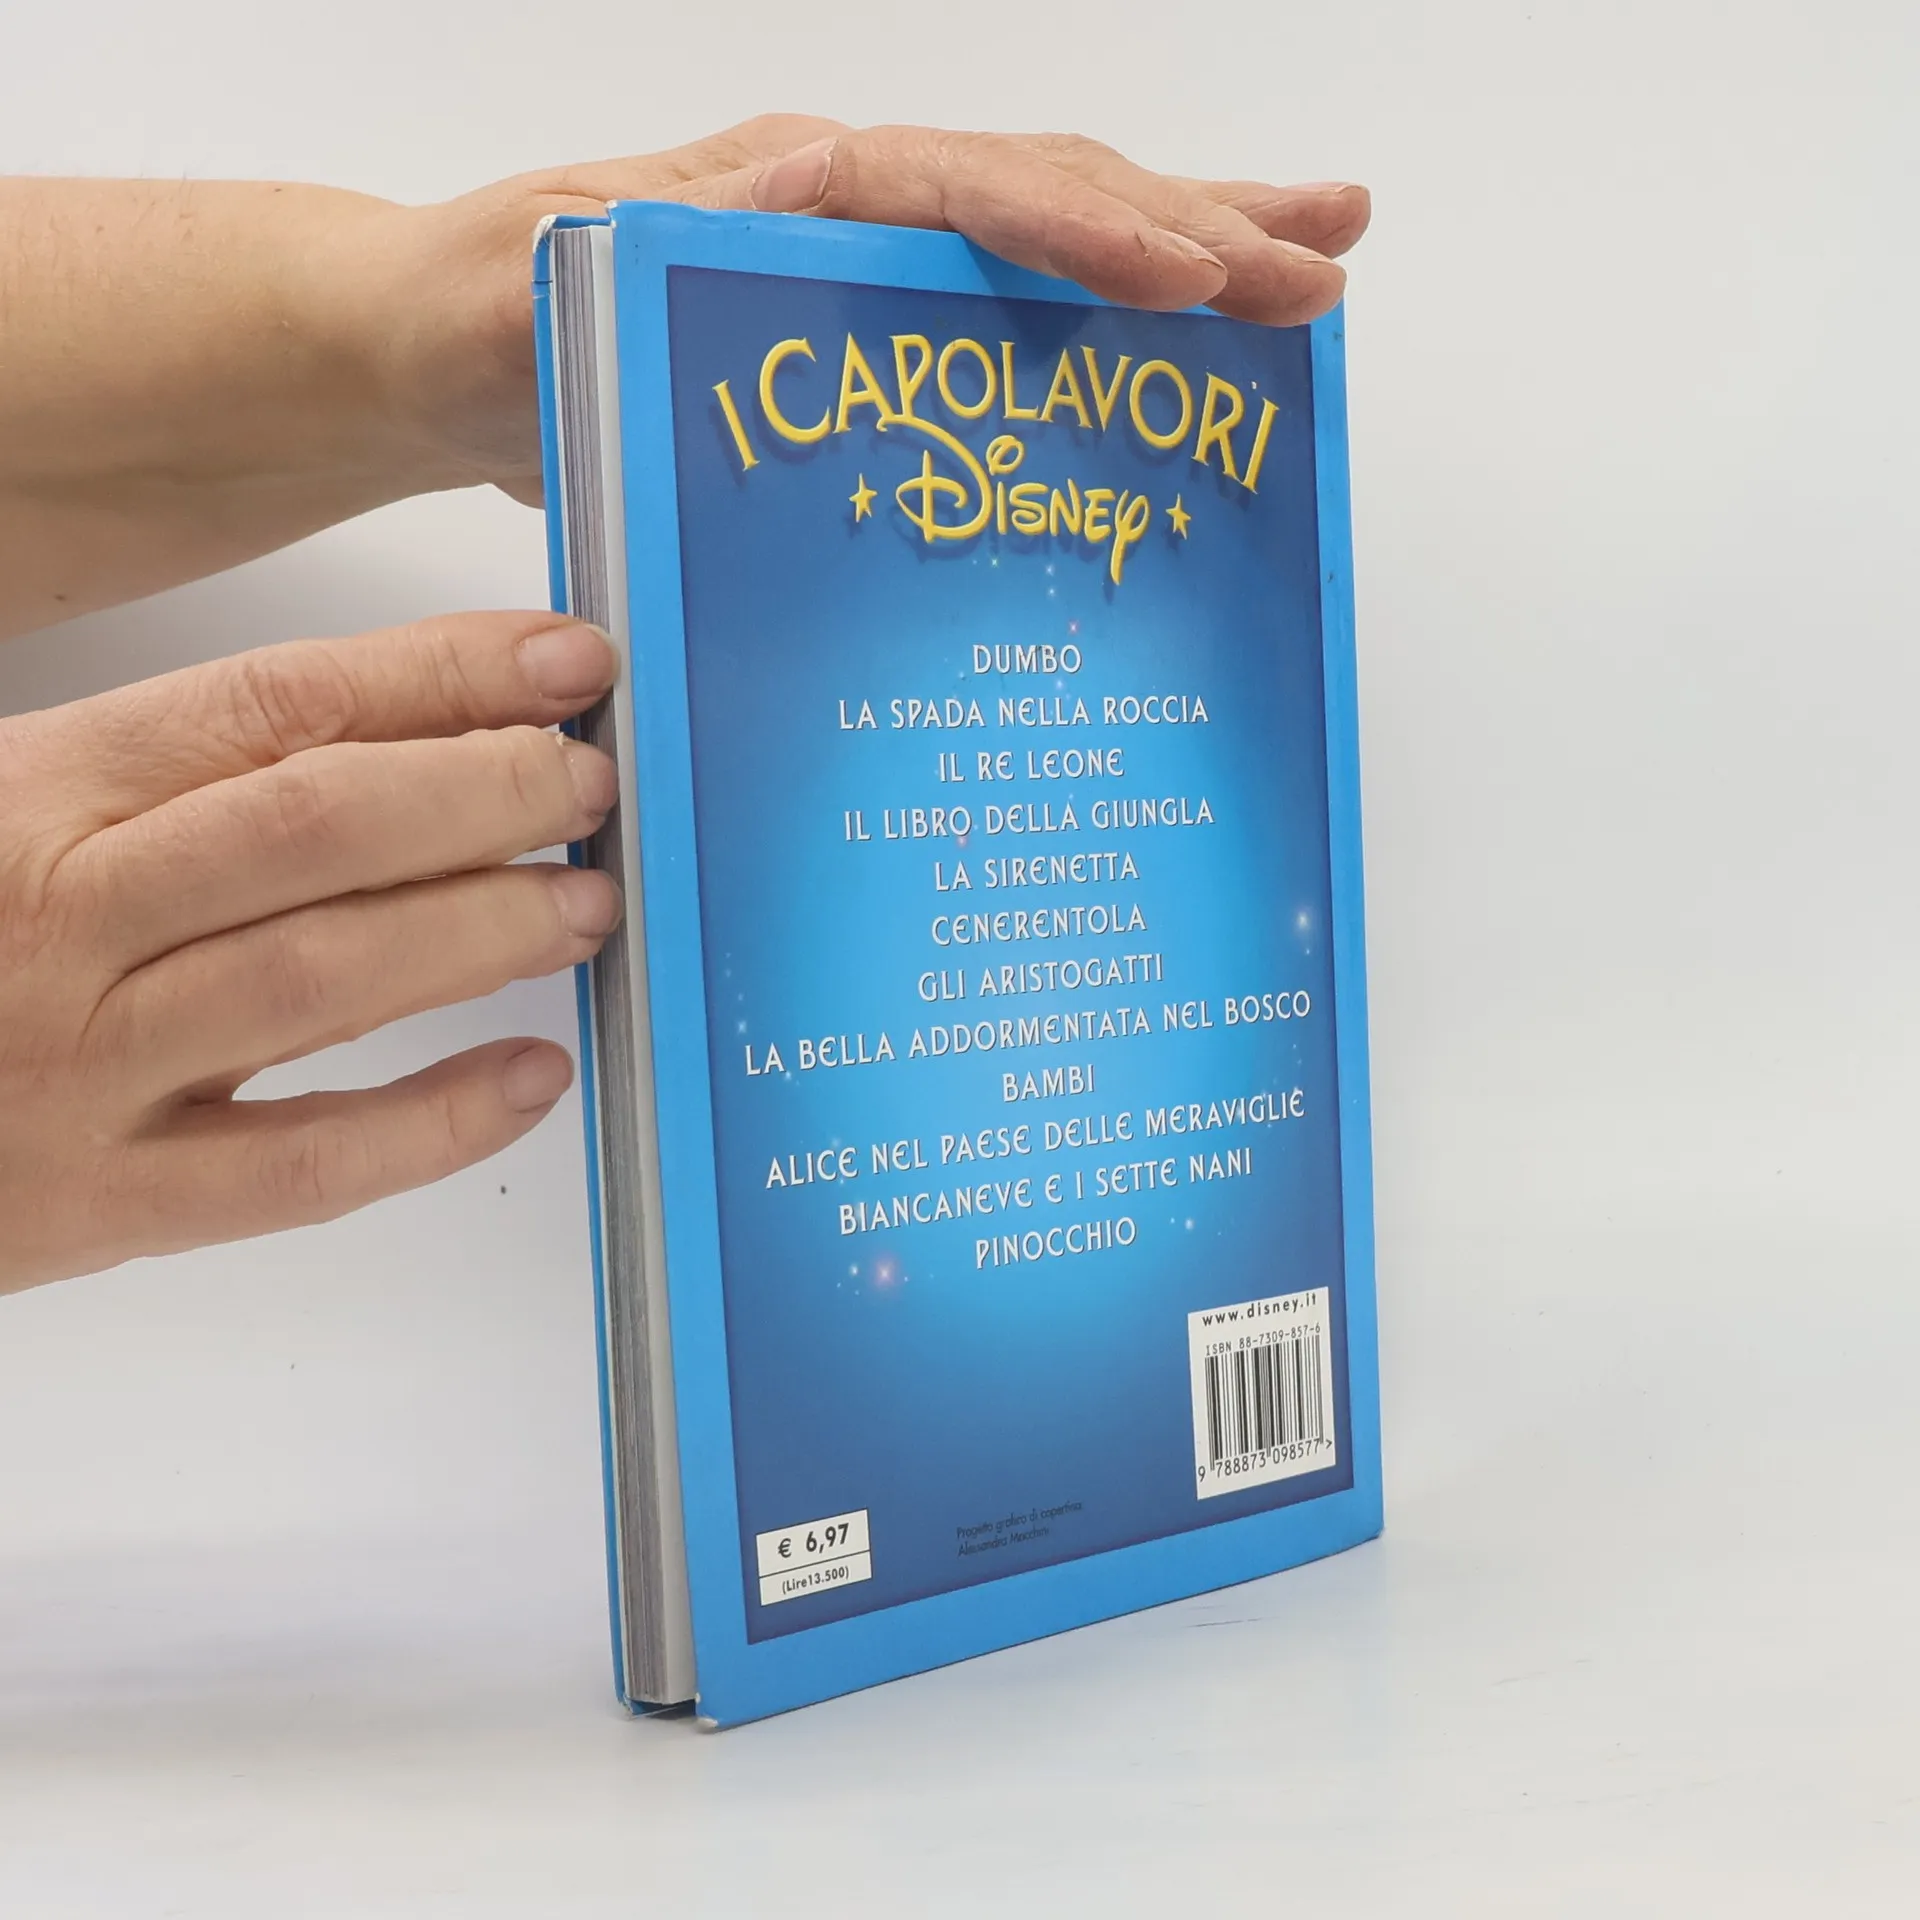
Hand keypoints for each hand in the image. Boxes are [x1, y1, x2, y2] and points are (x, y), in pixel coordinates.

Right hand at [0, 613, 622, 1292]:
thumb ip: (177, 778)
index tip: (566, 663)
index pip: (281, 702)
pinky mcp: (102, 1204)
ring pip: (326, 975)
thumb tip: (408, 736)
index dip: (446, 675)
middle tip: (591, 784)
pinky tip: (535, 1077)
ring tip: (588, 902)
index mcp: (40, 790)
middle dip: (486, 793)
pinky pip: (302, 1163)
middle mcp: (65, 914)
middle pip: (319, 826)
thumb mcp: (15, 807)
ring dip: (484, 931)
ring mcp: (85, 1065)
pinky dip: (437, 1122)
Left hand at [389, 116, 1371, 502]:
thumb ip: (650, 239)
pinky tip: (1190, 329)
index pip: (963, 192)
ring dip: (1195, 240)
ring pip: (1056, 226)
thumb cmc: (474, 317)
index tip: (1184, 276)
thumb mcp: (540, 278)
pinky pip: (1013, 302)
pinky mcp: (872, 318)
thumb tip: (809, 189)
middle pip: (1051, 189)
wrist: (431, 349)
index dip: (1080, 230)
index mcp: (786, 189)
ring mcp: (870, 254)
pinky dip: (1111, 307)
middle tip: (1327, 263)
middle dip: (1198, 227)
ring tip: (1320, 252)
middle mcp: (849, 202)